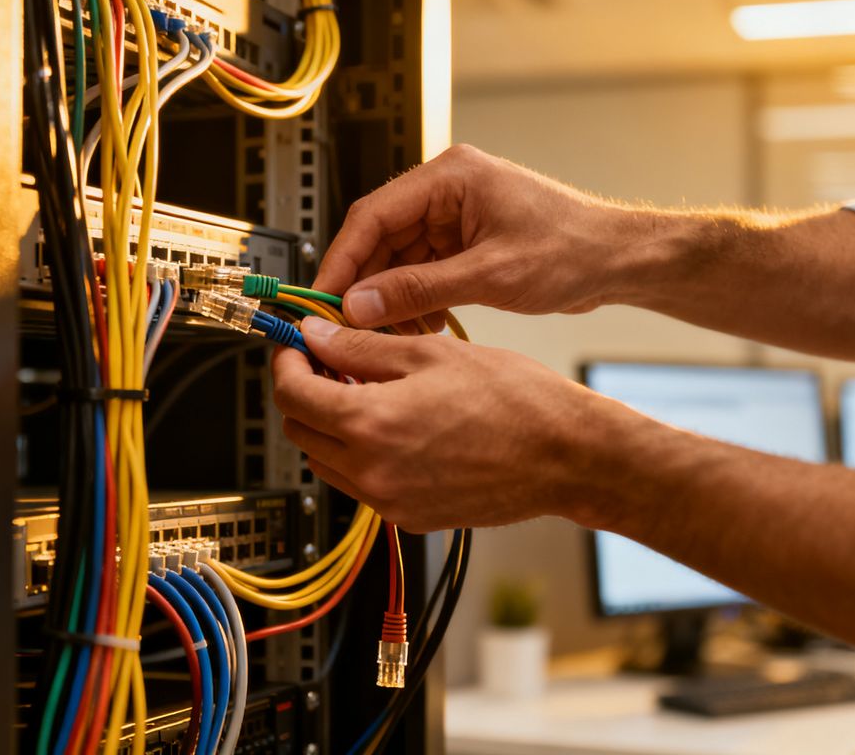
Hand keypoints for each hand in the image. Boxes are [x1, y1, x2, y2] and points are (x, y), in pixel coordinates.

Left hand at [272, 318, 630, 532]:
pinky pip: (361, 484)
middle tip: (329, 362)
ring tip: (365, 391)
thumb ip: (361, 348)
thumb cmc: (515, 401)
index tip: (297, 344)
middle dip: (304, 393)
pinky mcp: (409, 517)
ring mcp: (390, 501)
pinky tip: (393, 425)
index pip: (292, 394)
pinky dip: (360, 454)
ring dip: (329, 426)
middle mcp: (373, 472)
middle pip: (301, 431)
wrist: (566, 457)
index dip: (287, 361)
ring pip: (326, 461)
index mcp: (371, 424)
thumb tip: (316, 336)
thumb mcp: (430, 355)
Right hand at [316, 144, 637, 328]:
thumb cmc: (574, 250)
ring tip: (391, 335)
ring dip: (390, 299)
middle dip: (365, 286)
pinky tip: (421, 328)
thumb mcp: (490, 275)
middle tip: (349, 326)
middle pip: (380, 239)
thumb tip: (361, 304)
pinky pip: (421, 272)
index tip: (323, 296)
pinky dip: (415, 301)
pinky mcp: (464, 243)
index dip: (342, 259)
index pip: (373, 215)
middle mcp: (446, 192)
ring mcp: (455, 217)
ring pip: (397, 260)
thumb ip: (419, 289)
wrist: (620, 262)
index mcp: (449, 177)